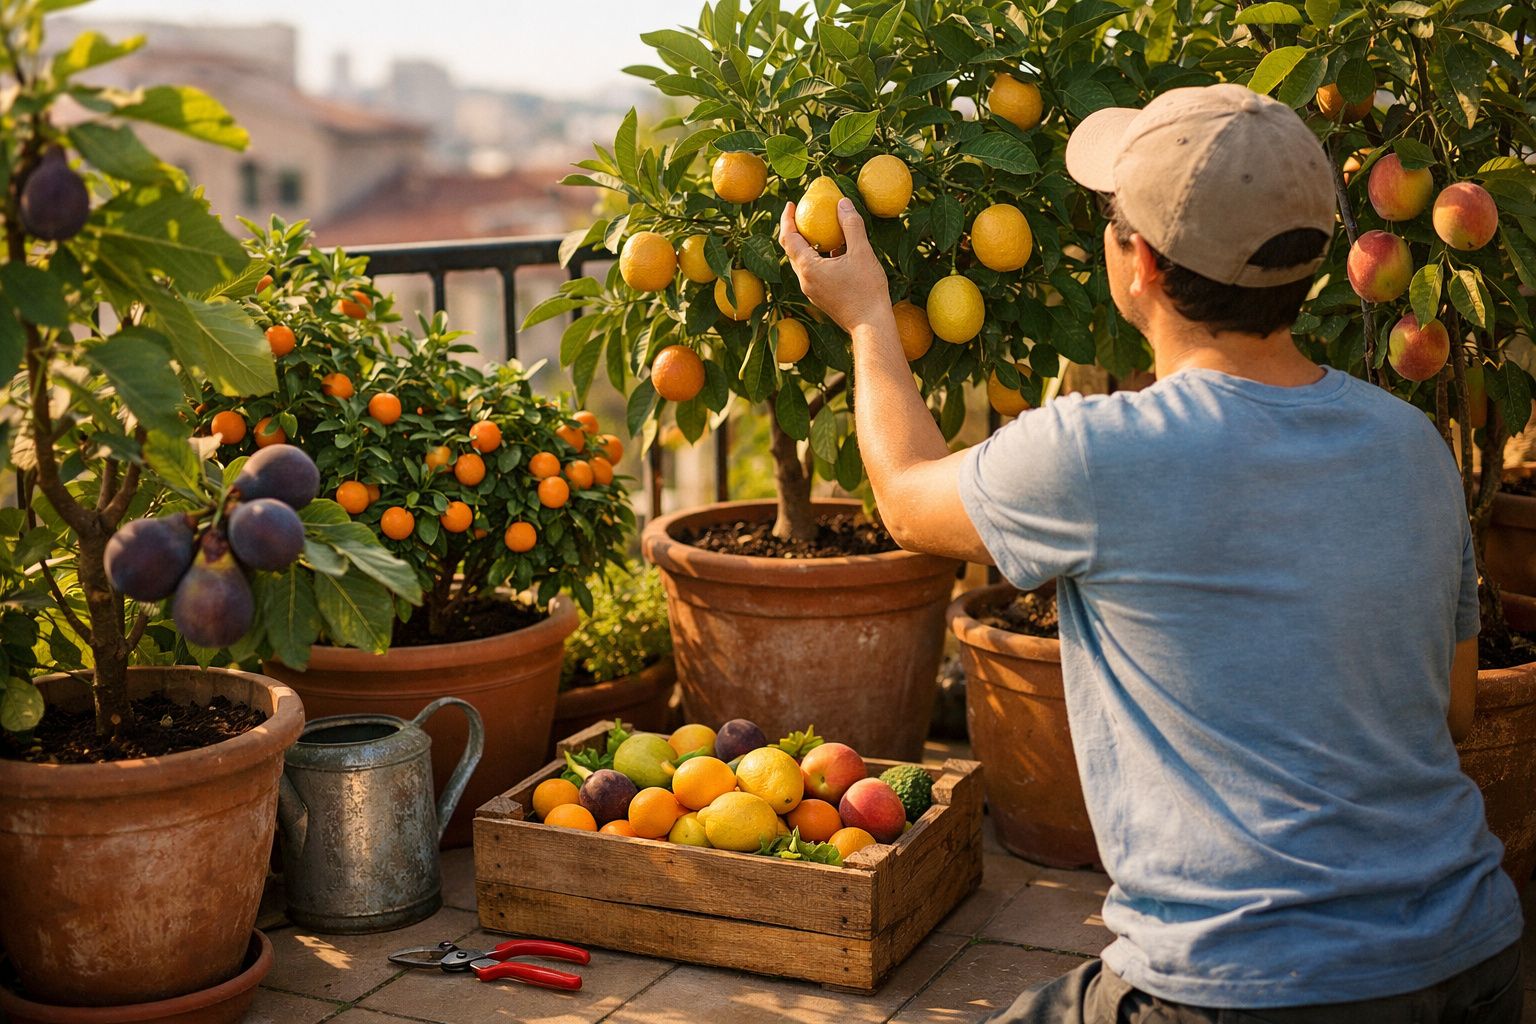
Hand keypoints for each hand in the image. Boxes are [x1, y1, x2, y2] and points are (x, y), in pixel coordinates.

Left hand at [778, 199, 892, 333]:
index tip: (791, 204)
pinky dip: (819, 258)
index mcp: (808, 268)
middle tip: (804, 214)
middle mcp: (805, 280)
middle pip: (792, 251)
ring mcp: (812, 291)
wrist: (871, 325)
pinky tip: (837, 253)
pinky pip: (814, 273)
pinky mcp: (821, 298)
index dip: (787, 219)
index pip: (788, 238)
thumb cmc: (867, 289)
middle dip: (796, 231)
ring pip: (803, 263)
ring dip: (809, 245)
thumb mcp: (861, 253)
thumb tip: (842, 202)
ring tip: (822, 230)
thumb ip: (851, 225)